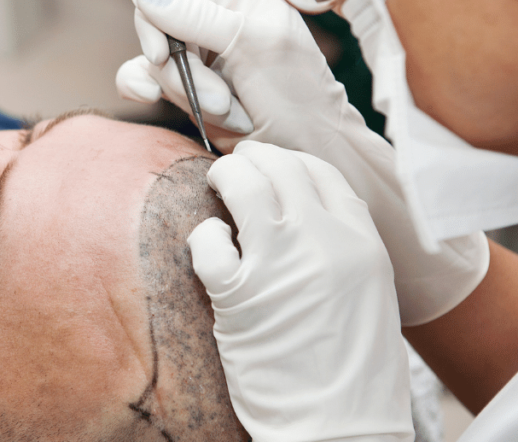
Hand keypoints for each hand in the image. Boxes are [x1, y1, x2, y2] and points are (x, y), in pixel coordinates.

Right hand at [117, 0, 488, 325]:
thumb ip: (197, 16)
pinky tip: (156, 101)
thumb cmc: (298, 97)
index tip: (162, 50)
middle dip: (179, 65)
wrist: (305, 155)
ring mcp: (197, 55)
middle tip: (220, 95)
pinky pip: (140, 78)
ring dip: (180, 88)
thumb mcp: (255, 46)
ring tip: (226, 110)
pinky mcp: (184, 87)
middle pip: (156, 23)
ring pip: (149, 56)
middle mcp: (214, 18)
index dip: (158, 13)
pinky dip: (146, 91)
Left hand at [189, 141, 412, 441]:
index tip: (271, 161)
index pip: (321, 173)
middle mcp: (323, 243)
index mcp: (362, 243)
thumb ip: (342, 245)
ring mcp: (279, 265)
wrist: (338, 422)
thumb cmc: (353, 365)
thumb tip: (302, 209)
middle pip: (280, 168)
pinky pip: (209, 241)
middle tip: (236, 165)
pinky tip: (210, 244)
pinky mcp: (238, 294)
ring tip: (217, 182)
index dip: (289, 160)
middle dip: (252, 158)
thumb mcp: (369, 291)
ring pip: (243, 187)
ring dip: (225, 177)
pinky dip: (204, 235)